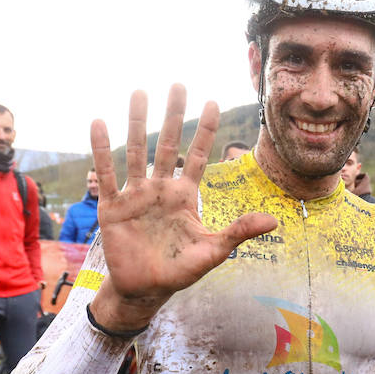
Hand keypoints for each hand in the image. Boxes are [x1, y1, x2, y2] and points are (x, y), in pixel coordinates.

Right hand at [86, 85, 276, 332]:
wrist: (145, 290)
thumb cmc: (180, 271)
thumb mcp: (214, 251)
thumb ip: (239, 232)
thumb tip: (274, 220)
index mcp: (185, 196)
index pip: (198, 156)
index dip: (205, 130)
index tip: (212, 101)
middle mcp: (161, 189)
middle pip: (168, 144)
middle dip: (174, 115)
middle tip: (178, 84)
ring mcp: (136, 195)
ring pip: (136, 151)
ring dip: (138, 122)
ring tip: (139, 92)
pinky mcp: (113, 206)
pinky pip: (107, 174)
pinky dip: (102, 150)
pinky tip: (99, 123)